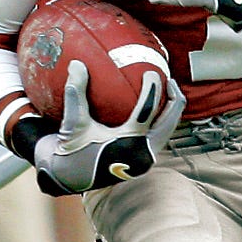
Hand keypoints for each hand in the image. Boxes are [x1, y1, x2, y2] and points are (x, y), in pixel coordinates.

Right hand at [33, 61, 185, 195]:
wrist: (67, 178)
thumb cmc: (70, 151)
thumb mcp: (72, 123)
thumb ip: (75, 93)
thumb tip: (76, 63)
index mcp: (128, 145)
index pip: (147, 112)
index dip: (153, 89)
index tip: (151, 72)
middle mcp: (141, 154)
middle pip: (169, 123)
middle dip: (174, 100)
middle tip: (169, 79)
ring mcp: (144, 159)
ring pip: (166, 131)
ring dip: (169, 111)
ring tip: (167, 90)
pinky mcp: (142, 160)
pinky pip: (157, 136)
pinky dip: (159, 120)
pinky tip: (153, 106)